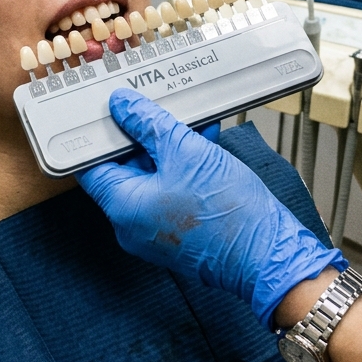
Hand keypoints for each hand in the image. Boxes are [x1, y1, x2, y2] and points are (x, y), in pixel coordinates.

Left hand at [77, 89, 345, 326]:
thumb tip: (123, 106)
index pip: (91, 164)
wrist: (269, 255)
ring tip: (192, 126)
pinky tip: (204, 143)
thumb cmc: (229, 213)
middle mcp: (132, 223)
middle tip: (159, 110)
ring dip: (170, 148)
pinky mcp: (177, 231)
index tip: (111, 111)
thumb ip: (148, 124)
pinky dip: (183, 167)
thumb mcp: (186, 151)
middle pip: (124, 167)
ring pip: (152, 177)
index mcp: (122, 206)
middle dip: (144, 136)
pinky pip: (170, 191)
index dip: (99, 134)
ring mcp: (155, 230)